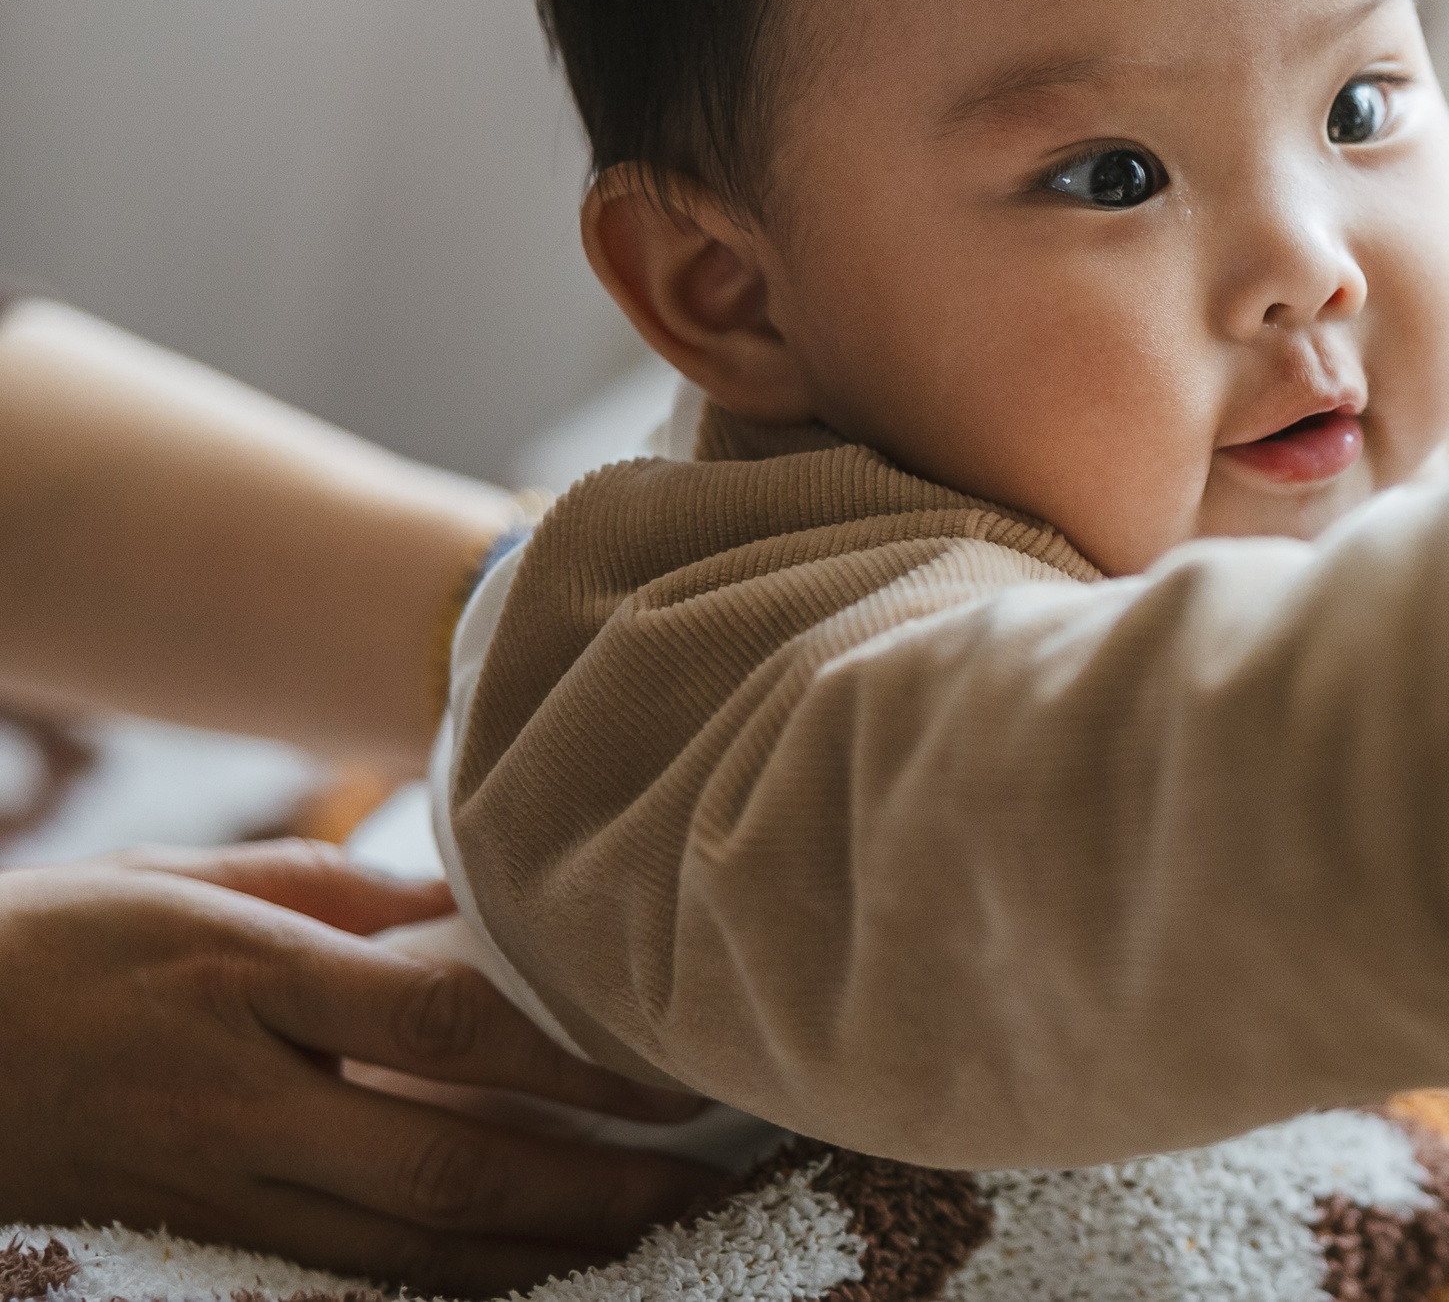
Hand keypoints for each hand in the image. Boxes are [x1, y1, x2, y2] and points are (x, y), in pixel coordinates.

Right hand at [0, 840, 725, 1295]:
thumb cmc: (58, 940)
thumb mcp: (189, 877)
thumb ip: (340, 891)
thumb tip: (473, 904)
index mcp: (243, 976)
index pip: (438, 1023)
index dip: (565, 1055)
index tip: (664, 1061)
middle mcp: (234, 1096)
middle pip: (440, 1164)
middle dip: (583, 1187)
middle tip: (693, 1181)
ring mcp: (209, 1187)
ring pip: (401, 1249)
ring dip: (536, 1252)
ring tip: (645, 1235)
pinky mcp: (190, 1243)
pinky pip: (341, 1277)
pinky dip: (445, 1281)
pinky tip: (523, 1270)